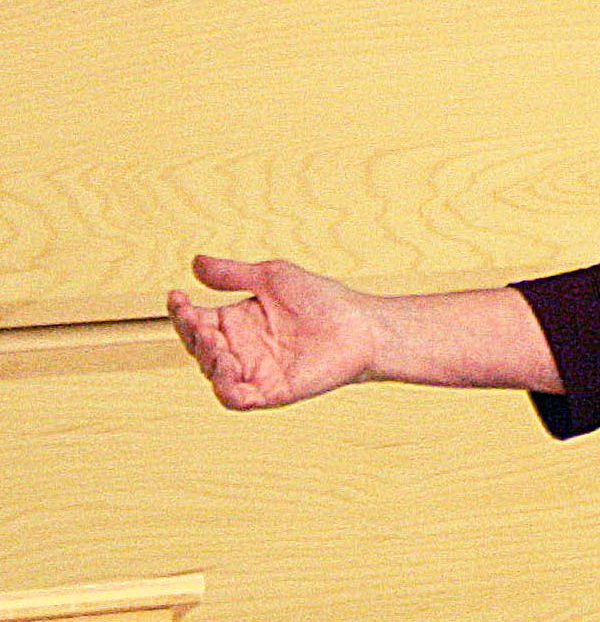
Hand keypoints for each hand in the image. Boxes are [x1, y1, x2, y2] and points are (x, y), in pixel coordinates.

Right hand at [167, 255, 380, 409]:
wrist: (361, 324)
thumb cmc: (321, 299)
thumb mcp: (273, 278)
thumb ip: (234, 274)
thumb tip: (195, 262)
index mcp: (236, 322)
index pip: (196, 320)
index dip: (181, 311)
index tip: (176, 296)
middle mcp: (240, 348)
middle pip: (200, 347)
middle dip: (192, 335)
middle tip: (199, 321)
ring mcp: (254, 372)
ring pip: (214, 374)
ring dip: (208, 360)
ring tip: (216, 342)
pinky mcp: (272, 391)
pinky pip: (239, 398)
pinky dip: (228, 390)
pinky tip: (227, 373)